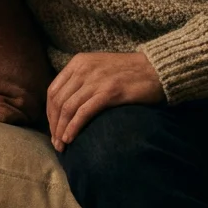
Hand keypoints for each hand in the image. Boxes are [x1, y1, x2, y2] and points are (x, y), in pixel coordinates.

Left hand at [47, 52, 164, 151]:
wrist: (158, 69)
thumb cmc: (131, 73)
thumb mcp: (100, 69)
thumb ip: (83, 81)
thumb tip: (66, 106)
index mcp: (79, 62)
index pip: (53, 90)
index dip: (50, 113)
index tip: (53, 129)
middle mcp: (84, 69)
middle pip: (58, 101)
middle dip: (54, 125)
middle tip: (56, 143)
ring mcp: (97, 79)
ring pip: (68, 108)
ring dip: (61, 130)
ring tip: (62, 146)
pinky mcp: (110, 91)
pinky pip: (84, 112)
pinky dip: (74, 127)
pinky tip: (71, 139)